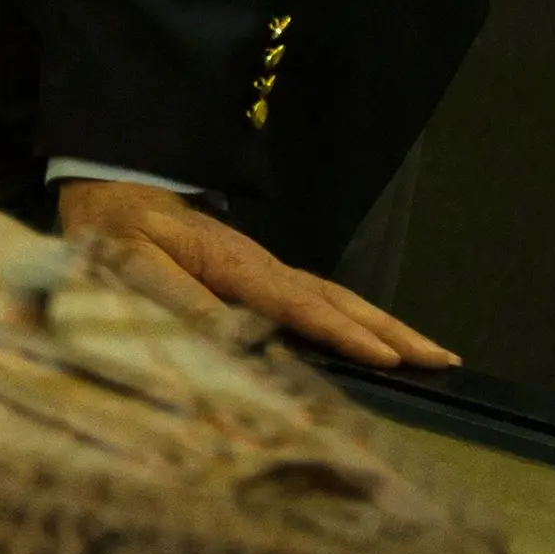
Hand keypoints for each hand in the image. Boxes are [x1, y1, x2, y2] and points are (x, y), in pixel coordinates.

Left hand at [55, 178, 456, 368]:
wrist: (112, 193)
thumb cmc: (116, 234)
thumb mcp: (132, 266)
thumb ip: (179, 300)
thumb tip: (232, 338)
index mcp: (233, 265)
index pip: (297, 303)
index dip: (341, 333)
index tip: (386, 358)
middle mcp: (261, 267)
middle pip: (336, 299)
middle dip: (390, 331)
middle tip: (443, 360)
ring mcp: (264, 271)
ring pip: (334, 299)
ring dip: (384, 326)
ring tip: (431, 354)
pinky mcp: (258, 277)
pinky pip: (316, 301)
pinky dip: (353, 320)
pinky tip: (373, 341)